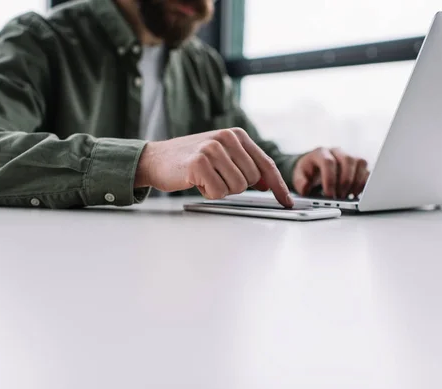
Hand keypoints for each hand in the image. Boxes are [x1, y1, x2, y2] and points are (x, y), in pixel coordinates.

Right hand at [135, 127, 293, 207]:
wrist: (155, 159)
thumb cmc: (189, 160)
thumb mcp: (221, 156)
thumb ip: (245, 166)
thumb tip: (267, 183)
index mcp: (236, 135)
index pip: (265, 163)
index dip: (278, 185)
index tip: (286, 201)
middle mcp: (226, 138)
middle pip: (252, 180)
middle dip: (235, 186)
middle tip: (215, 178)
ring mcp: (212, 149)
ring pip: (236, 188)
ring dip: (220, 190)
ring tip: (205, 178)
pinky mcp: (199, 163)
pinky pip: (218, 192)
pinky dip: (208, 193)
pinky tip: (196, 182)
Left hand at [293, 147, 368, 198]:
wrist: (315, 167)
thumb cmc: (309, 171)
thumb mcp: (299, 176)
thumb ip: (300, 183)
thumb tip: (305, 188)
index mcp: (321, 152)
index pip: (328, 162)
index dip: (330, 179)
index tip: (329, 195)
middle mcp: (337, 151)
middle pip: (348, 160)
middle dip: (345, 181)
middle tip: (340, 197)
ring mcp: (350, 156)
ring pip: (360, 163)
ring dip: (356, 183)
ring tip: (347, 196)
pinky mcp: (359, 164)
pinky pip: (367, 171)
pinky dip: (363, 184)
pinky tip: (355, 194)